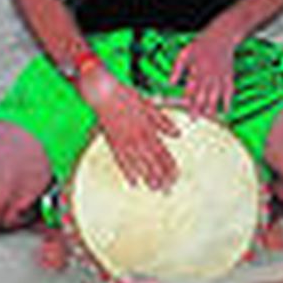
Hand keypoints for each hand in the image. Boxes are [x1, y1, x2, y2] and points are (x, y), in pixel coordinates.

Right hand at [76, 67, 180, 190]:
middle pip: (153, 161)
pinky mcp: (113, 143)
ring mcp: (125, 142)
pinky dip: (128, 172)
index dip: (170, 165)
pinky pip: (121, 161)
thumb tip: (178, 135)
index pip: (163, 151)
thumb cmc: (127, 96)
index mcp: (149, 129)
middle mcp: (139, 138)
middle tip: (169, 189)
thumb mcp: (150, 106)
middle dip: (162, 176)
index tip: (177, 175)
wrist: (104, 93)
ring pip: (140, 164)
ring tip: (155, 189)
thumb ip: (163, 122)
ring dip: (148, 177)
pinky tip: (133, 182)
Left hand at [169, 27, 239, 117]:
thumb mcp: (185, 53)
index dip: (188, 99)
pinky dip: (228, 100)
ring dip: (213, 105)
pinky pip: (229, 90)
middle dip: (198, 106)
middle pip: (203, 93)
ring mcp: (220, 76)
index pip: (191, 88)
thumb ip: (177, 68)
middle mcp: (209, 75)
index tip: (184, 108)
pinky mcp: (229, 76)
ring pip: (216, 93)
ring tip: (209, 116)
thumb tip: (170, 82)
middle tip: (194, 118)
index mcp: (198, 69)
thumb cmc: (202, 45)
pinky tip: (226, 111)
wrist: (221, 37)